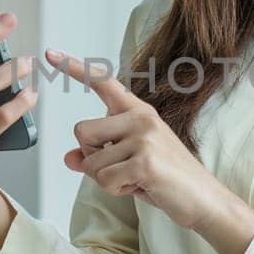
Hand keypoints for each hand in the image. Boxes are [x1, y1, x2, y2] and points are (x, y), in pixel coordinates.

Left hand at [43, 47, 230, 231]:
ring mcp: (143, 138)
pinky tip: (139, 186)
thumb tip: (68, 158)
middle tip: (119, 169)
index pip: (103, 82)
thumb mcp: (128, 164)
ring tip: (135, 179)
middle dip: (91, 157)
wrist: (203, 199)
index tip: (50, 53)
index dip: (75, 68)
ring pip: (90, 161)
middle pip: (82, 131)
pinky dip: (116, 190)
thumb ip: (98, 156)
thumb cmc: (167, 179)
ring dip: (106, 179)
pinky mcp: (144, 161)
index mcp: (138, 111)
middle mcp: (140, 118)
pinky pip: (104, 179)